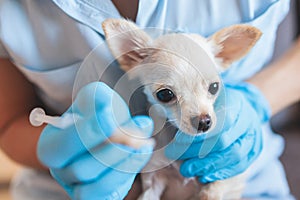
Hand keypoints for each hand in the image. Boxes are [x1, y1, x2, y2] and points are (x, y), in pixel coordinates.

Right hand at [37, 82, 153, 199]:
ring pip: (97, 185)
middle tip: (133, 134)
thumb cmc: (97, 117)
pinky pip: (109, 194)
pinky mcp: (97, 195)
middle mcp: (61, 170)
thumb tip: (106, 106)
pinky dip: (128, 173)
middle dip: (111, 150)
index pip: (63, 144)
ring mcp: (78, 187)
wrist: (107, 132)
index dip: (87, 131)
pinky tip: (141, 153)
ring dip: (124, 163)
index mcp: (52, 145)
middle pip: (80, 169)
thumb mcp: (94, 100)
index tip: (109, 116)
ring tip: (143, 143)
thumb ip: (97, 98)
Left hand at [165, 82, 270, 182]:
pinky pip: (240, 165)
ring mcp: (254, 136)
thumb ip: (192, 112)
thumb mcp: (206, 101)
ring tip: (188, 170)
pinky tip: (204, 176)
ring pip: (233, 156)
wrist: (243, 108)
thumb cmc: (218, 104)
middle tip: (176, 158)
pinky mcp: (254, 150)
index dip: (193, 136)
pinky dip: (221, 172)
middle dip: (196, 153)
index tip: (175, 144)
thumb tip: (163, 122)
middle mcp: (248, 120)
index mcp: (235, 103)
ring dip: (207, 166)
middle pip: (222, 141)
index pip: (213, 123)